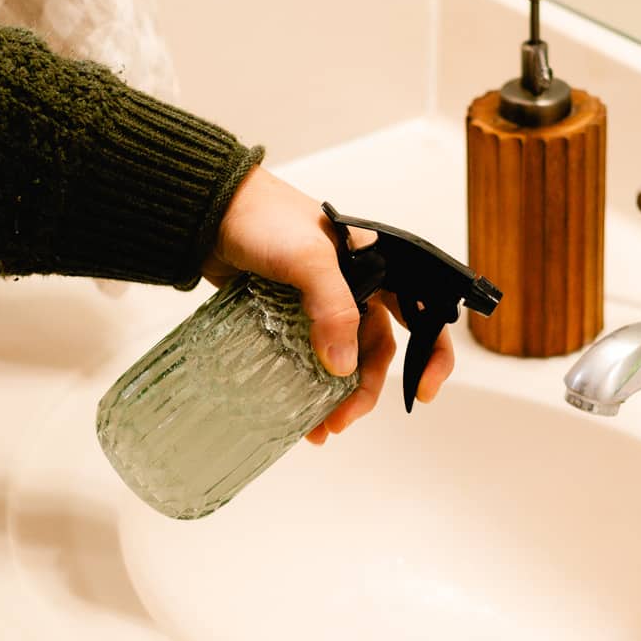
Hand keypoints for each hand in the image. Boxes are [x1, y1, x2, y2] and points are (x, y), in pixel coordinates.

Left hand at [203, 167, 454, 442]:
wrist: (210, 211)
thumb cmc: (265, 219)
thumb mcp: (308, 258)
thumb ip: (333, 307)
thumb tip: (343, 366)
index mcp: (376, 269)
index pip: (421, 314)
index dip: (431, 355)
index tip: (423, 393)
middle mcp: (355, 290)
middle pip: (376, 352)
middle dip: (365, 391)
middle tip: (343, 420)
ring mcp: (319, 308)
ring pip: (341, 362)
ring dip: (335, 398)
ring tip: (319, 429)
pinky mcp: (288, 319)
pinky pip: (306, 361)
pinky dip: (306, 389)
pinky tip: (296, 412)